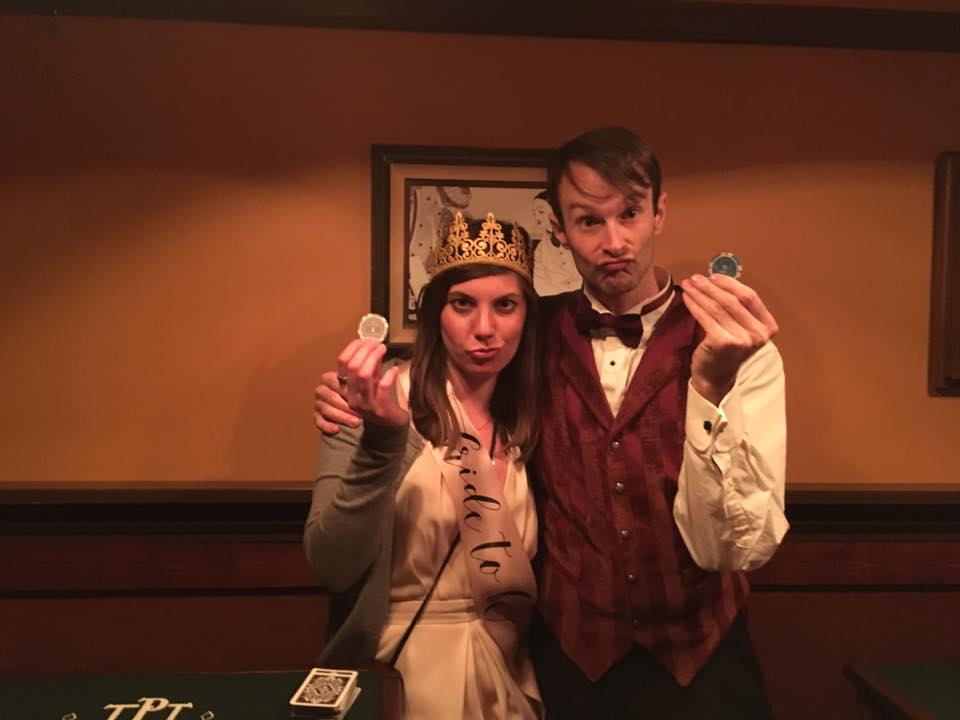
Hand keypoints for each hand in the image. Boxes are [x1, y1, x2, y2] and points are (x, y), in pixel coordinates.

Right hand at [314, 371, 359, 434]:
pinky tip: (336, 430)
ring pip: (326, 410)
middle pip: (331, 397)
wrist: (359, 408)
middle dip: (347, 407)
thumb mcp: (362, 384)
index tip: (362, 398)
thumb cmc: (362, 393)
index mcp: (329, 378)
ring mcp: (319, 404)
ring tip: (356, 423)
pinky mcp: (317, 417)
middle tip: (362, 414)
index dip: (348, 391)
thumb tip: (364, 375)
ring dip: (342, 417)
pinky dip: (327, 426)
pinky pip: (319, 422)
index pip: (334, 381)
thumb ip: (360, 379)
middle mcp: (322, 390)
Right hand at [336, 339, 408, 427]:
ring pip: (364, 375)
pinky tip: (394, 370)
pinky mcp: (379, 409)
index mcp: (346, 387)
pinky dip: (389, 375)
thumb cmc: (379, 398)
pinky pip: (382, 387)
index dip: (353, 347)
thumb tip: (372, 344)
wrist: (390, 423)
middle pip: (352, 366)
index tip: (365, 340)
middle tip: (378, 344)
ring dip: (374, 358)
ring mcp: (364, 404)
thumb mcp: (371, 379)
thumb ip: (370, 364)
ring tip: (383, 351)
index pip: (342, 362)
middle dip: (365, 350)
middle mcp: (351, 396)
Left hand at [680, 274, 778, 405]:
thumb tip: (717, 280)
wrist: (716, 377)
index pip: (750, 297)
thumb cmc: (727, 350)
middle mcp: (758, 334)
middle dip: (711, 287)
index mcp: (768, 327)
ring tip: (688, 284)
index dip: (731, 284)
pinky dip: (694, 305)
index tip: (714, 276)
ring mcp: (741, 339)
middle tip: (696, 278)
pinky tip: (686, 298)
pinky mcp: (722, 342)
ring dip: (700, 293)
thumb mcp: (741, 329)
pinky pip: (706, 317)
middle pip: (733, 301)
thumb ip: (738, 309)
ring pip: (717, 308)